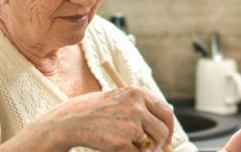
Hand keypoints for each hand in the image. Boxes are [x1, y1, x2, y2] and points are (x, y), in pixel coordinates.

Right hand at [7, 86, 174, 151]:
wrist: (71, 120)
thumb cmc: (96, 110)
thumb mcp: (120, 98)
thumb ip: (142, 106)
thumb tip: (166, 122)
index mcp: (138, 93)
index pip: (166, 112)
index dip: (169, 127)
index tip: (167, 137)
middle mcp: (137, 107)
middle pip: (163, 130)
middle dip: (160, 142)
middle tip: (153, 148)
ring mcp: (130, 125)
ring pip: (152, 144)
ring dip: (146, 150)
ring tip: (131, 146)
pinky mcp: (122, 142)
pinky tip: (119, 148)